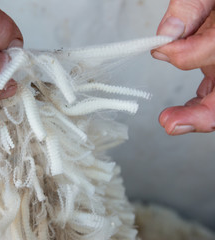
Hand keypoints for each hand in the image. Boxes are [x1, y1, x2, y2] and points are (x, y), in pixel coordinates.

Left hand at [152, 0, 214, 134]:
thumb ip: (192, 5)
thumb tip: (168, 32)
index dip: (184, 53)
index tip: (161, 47)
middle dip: (201, 114)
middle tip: (171, 122)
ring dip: (195, 114)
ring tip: (169, 121)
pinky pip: (212, 92)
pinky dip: (197, 105)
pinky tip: (180, 111)